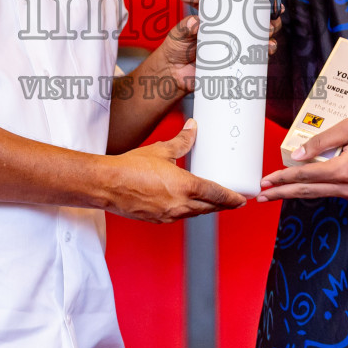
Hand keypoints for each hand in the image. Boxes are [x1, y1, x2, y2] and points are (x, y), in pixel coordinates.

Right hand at [104, 119, 245, 221]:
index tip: (241, 199)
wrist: (107, 185)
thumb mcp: (160, 150)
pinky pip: (180, 216)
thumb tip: (192, 128)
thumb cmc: (131, 168)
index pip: (216, 195)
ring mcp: (169, 215)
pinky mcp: (158, 219)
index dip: (232, 198)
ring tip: (212, 202)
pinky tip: (187, 204)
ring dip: (206, 209)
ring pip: (195, 214)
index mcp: (185, 187)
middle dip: (222, 205)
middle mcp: (180, 205)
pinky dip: (189, 211)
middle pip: (209, 208)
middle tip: (232, 201)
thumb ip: (181, 141)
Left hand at [256, 115, 347, 205]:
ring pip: (322, 193)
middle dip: (282, 193)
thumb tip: (297, 155)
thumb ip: (321, 141)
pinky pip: (337, 192)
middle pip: (308, 192)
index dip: (283, 177)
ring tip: (278, 190)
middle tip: (261, 196)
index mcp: (345, 170)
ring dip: (299, 191)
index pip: (305, 175)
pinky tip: (310, 183)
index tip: (265, 181)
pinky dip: (321, 188)